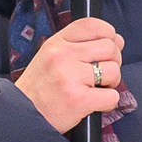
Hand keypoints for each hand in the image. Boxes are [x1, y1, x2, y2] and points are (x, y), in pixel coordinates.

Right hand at [11, 17, 124, 133]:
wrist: (24, 116)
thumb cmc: (40, 88)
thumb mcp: (51, 57)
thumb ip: (80, 45)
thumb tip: (118, 40)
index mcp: (57, 43)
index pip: (92, 25)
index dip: (108, 34)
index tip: (109, 47)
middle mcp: (64, 56)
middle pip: (109, 47)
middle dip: (113, 61)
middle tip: (103, 74)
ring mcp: (71, 77)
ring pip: (113, 70)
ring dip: (112, 82)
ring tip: (98, 89)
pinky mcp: (79, 99)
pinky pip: (112, 96)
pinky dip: (109, 103)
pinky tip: (96, 104)